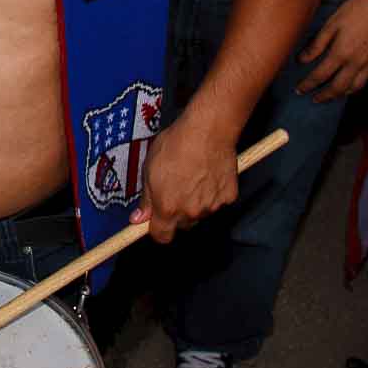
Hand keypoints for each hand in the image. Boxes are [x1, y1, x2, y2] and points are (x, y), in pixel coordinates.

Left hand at [132, 116, 238, 242]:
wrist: (207, 130)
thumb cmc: (175, 144)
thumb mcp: (149, 168)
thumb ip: (146, 198)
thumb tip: (138, 219)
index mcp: (167, 208)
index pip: (162, 237)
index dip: (158, 230)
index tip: (157, 220)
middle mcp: (190, 212)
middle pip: (182, 225)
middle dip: (177, 214)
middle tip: (176, 189)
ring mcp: (212, 206)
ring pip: (200, 214)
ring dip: (196, 203)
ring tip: (194, 177)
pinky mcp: (228, 197)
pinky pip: (218, 202)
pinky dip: (213, 193)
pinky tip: (209, 174)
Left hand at [297, 0, 367, 103]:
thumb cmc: (358, 8)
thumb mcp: (332, 23)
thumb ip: (317, 44)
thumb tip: (302, 59)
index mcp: (341, 53)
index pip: (320, 76)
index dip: (308, 85)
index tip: (299, 90)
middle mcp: (357, 62)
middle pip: (338, 88)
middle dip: (324, 96)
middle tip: (314, 99)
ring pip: (356, 87)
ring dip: (343, 94)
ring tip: (334, 95)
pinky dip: (358, 82)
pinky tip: (354, 79)